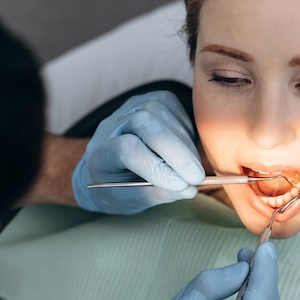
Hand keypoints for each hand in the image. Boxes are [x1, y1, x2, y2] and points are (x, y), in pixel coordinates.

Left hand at [72, 90, 204, 213]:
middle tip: (197, 177)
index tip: (181, 185)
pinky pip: (175, 108)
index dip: (156, 167)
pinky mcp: (152, 100)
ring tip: (193, 168)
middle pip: (145, 124)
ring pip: (162, 113)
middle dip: (177, 152)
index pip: (127, 149)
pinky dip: (186, 130)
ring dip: (184, 143)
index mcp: (102, 151)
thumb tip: (189, 189)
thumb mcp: (133, 200)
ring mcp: (132, 107)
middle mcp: (113, 123)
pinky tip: (188, 150)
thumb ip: (159, 194)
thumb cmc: (120, 187)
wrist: (113, 166)